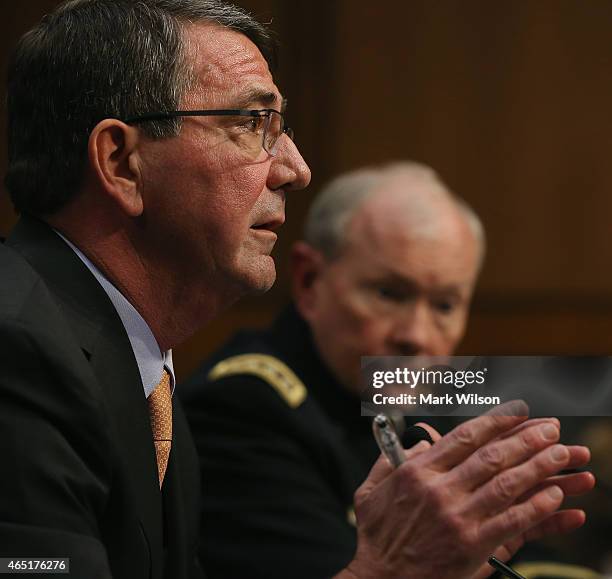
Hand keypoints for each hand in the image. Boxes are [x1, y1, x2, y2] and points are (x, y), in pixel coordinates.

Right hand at [335, 402, 592, 578]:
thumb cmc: (378, 535)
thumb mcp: (370, 491)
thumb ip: (388, 461)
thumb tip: (419, 442)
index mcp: (417, 471)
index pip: (464, 437)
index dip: (495, 421)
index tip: (517, 411)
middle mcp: (439, 489)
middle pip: (491, 456)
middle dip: (525, 439)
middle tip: (551, 428)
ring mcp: (457, 517)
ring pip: (506, 484)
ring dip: (538, 466)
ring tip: (561, 453)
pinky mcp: (472, 545)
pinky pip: (510, 521)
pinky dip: (535, 507)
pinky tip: (553, 495)